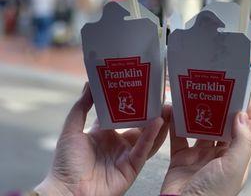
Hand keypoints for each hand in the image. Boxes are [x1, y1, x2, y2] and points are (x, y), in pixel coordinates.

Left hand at [36, 83, 169, 195]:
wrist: (67, 192)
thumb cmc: (65, 163)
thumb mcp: (71, 129)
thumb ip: (81, 107)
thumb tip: (89, 83)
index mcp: (103, 133)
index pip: (121, 114)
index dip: (130, 102)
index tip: (140, 87)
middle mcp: (117, 143)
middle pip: (138, 124)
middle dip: (150, 112)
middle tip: (161, 96)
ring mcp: (125, 156)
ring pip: (146, 137)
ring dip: (158, 123)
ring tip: (167, 108)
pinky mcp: (131, 168)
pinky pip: (143, 150)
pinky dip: (151, 137)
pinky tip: (158, 122)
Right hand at [161, 103, 250, 195]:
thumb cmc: (212, 194)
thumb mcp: (233, 168)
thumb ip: (241, 142)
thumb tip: (243, 115)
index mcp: (235, 161)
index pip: (246, 133)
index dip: (246, 114)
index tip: (242, 94)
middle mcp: (218, 158)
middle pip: (221, 128)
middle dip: (219, 109)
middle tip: (215, 90)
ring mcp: (199, 158)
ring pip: (199, 129)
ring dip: (196, 114)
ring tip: (193, 96)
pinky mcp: (180, 158)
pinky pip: (178, 136)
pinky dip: (174, 124)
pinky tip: (172, 111)